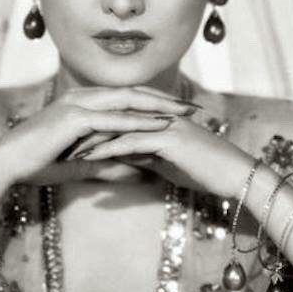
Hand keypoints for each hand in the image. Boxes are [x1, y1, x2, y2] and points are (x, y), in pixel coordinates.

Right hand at [0, 85, 199, 187]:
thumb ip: (109, 167)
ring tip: (185, 114)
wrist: (5, 164)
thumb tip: (138, 175)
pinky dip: (138, 122)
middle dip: (166, 100)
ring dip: (159, 107)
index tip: (182, 112)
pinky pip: (113, 119)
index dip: (156, 103)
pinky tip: (159, 126)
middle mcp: (81, 97)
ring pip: (127, 101)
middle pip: (133, 93)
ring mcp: (77, 104)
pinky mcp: (73, 118)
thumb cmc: (36, 164)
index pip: (127, 98)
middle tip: (194, 108)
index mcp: (82, 102)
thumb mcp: (81, 166)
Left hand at [64, 113, 254, 199]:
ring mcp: (163, 124)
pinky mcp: (168, 138)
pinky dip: (107, 150)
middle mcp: (158, 115)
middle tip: (58, 141)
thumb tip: (118, 159)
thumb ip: (141, 156)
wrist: (234, 176)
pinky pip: (130, 142)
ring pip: (118, 127)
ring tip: (66, 150)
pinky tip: (89, 159)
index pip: (116, 117)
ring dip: (90, 139)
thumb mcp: (164, 163)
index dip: (91, 127)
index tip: (66, 140)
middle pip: (112, 117)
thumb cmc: (203, 171)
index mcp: (156, 117)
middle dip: (84, 129)